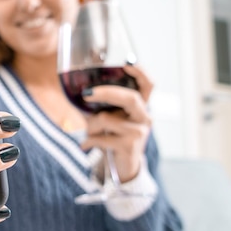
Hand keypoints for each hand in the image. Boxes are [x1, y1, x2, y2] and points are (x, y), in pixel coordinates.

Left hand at [80, 64, 152, 181]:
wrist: (122, 168)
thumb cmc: (112, 138)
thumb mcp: (108, 119)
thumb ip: (101, 106)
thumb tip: (82, 92)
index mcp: (140, 107)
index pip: (148, 86)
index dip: (140, 73)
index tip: (127, 62)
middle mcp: (144, 118)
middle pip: (129, 97)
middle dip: (106, 92)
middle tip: (86, 93)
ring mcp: (139, 132)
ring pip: (107, 119)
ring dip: (91, 126)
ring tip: (90, 133)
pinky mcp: (129, 146)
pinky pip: (101, 137)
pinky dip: (89, 141)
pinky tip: (85, 146)